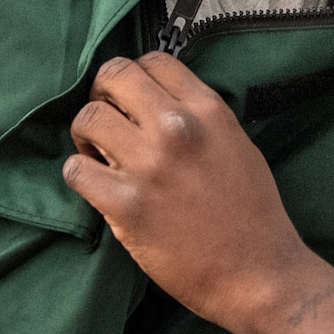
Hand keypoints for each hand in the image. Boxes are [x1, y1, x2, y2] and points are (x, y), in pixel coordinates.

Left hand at [63, 53, 313, 327]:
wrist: (257, 273)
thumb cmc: (253, 213)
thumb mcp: (238, 144)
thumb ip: (201, 119)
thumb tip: (159, 105)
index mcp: (208, 110)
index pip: (154, 60)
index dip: (135, 77)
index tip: (132, 99)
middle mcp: (176, 128)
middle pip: (114, 76)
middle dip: (103, 94)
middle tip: (107, 120)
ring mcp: (149, 165)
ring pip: (88, 118)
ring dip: (86, 136)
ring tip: (99, 155)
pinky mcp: (125, 205)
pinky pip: (76, 170)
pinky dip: (80, 175)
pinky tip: (97, 186)